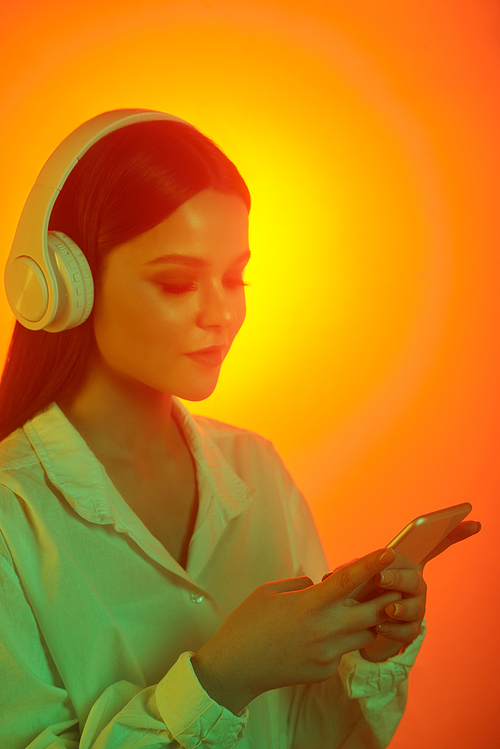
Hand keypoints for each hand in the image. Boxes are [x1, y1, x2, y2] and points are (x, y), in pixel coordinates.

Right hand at [192, 548, 400, 713]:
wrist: (235, 668)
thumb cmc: (248, 623)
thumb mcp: (269, 591)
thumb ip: (300, 585)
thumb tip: (318, 585)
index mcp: (310, 604)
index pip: (348, 580)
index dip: (371, 565)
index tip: (389, 552)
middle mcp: (325, 630)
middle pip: (373, 613)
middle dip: (387, 598)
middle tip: (396, 585)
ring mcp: (327, 654)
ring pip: (365, 635)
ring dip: (368, 621)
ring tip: (362, 610)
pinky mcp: (325, 671)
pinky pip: (343, 652)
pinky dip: (341, 641)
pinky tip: (321, 638)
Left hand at [359, 519, 481, 661]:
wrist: (355, 623)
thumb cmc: (359, 590)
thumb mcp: (356, 574)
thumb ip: (355, 568)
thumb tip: (346, 570)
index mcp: (407, 563)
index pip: (435, 546)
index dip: (454, 534)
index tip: (473, 523)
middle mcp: (416, 584)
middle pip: (414, 579)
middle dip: (397, 578)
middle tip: (379, 579)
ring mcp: (416, 607)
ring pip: (415, 607)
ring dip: (400, 607)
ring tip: (386, 609)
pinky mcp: (410, 629)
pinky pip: (407, 631)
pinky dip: (392, 629)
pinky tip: (379, 626)